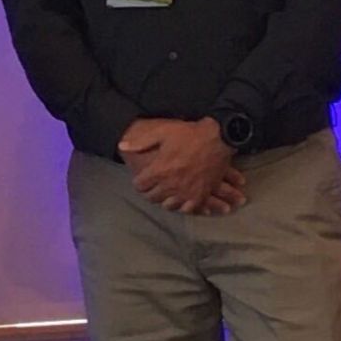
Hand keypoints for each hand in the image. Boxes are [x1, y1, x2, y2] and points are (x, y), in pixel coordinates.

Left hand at [118, 116, 242, 214]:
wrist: (219, 137)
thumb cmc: (189, 134)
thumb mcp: (162, 132)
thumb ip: (141, 141)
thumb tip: (121, 146)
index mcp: (159, 171)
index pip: (140, 186)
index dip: (138, 182)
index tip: (141, 179)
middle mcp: (171, 185)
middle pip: (152, 197)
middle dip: (149, 192)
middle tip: (151, 187)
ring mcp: (187, 192)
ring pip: (169, 205)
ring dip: (165, 200)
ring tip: (165, 194)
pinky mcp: (202, 195)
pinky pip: (188, 209)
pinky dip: (183, 206)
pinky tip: (181, 201)